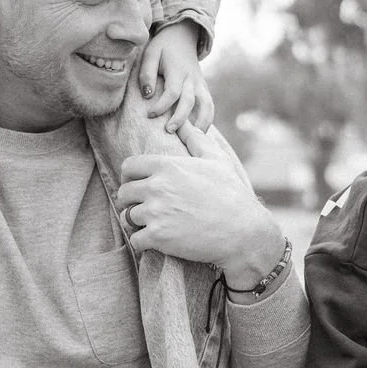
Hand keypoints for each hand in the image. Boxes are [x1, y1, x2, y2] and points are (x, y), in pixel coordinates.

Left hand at [116, 122, 285, 288]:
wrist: (243, 231)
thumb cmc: (231, 194)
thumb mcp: (217, 161)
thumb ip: (196, 140)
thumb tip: (185, 124)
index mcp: (167, 166)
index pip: (129, 166)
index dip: (132, 177)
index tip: (140, 186)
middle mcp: (157, 187)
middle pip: (124, 193)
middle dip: (133, 201)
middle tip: (148, 209)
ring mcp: (155, 212)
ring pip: (128, 217)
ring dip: (139, 223)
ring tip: (155, 225)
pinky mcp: (157, 237)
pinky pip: (135, 240)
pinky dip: (143, 243)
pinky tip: (158, 242)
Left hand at [137, 22, 213, 132]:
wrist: (182, 36)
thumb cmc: (163, 47)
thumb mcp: (150, 54)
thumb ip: (147, 73)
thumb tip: (147, 95)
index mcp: (178, 70)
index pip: (173, 92)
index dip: (162, 105)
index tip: (150, 115)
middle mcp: (192, 79)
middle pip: (190, 102)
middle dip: (180, 118)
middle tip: (170, 132)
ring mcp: (201, 84)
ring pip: (206, 106)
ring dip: (201, 123)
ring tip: (193, 139)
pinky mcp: (204, 89)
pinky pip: (210, 106)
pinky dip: (207, 120)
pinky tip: (200, 134)